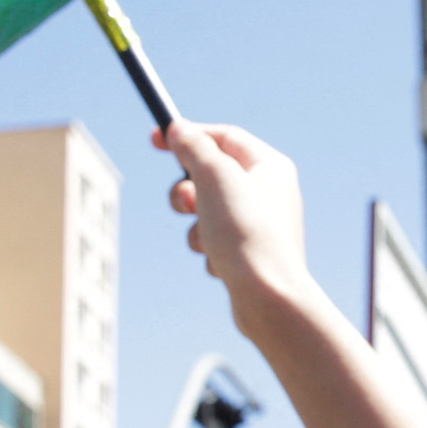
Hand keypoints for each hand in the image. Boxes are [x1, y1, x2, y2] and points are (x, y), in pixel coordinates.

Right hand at [159, 121, 316, 325]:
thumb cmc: (246, 234)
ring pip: (208, 210)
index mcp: (270, 166)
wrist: (267, 297)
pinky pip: (215, 239)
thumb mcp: (214, 178)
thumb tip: (181, 130)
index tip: (156, 138)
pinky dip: (209, 249)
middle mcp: (270, 192)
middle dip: (188, 191)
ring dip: (196, 225)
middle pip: (213, 175)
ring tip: (209, 241)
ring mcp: (260, 223)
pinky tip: (221, 264)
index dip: (189, 134)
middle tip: (185, 204)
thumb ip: (195, 148)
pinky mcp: (250, 252)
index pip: (224, 136)